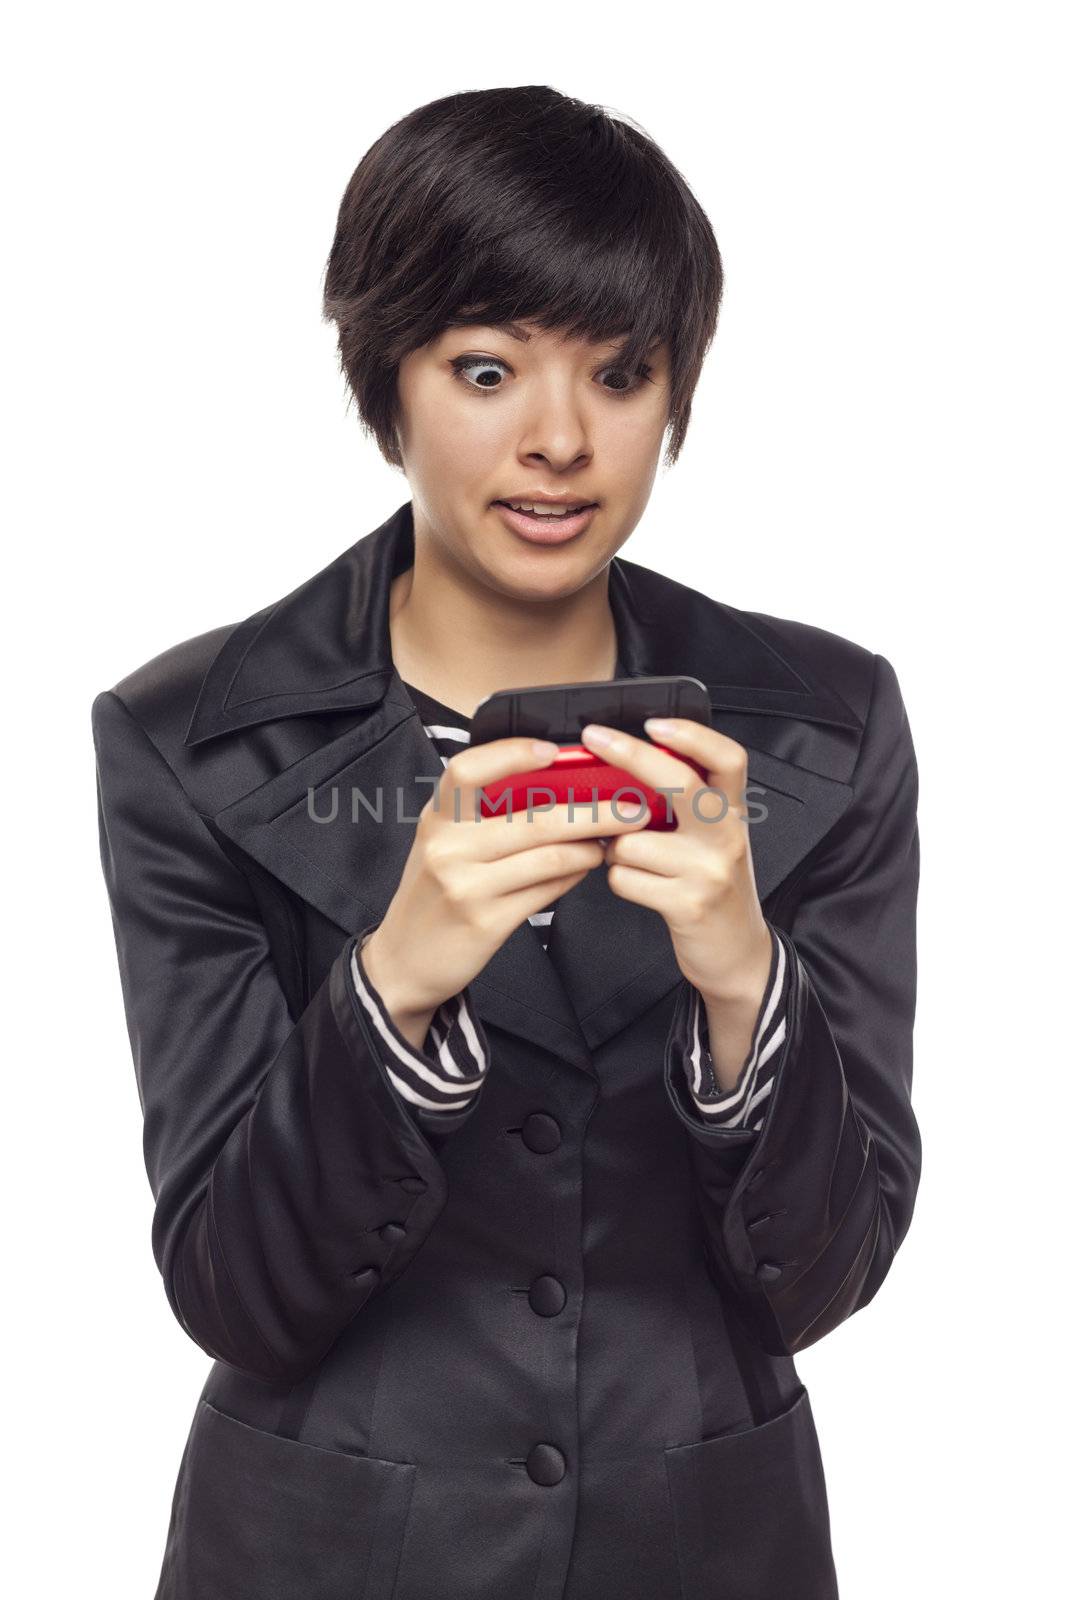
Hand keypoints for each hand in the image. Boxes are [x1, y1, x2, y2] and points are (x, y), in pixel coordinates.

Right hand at [360, 734, 648, 1023]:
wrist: (403, 961)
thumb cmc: (433, 893)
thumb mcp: (442, 845)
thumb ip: (482, 816)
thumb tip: (556, 786)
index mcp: (436, 818)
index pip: (468, 770)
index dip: (511, 754)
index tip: (554, 751)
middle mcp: (448, 848)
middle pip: (534, 819)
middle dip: (595, 810)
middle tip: (632, 806)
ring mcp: (467, 887)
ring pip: (550, 856)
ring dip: (591, 847)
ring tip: (612, 841)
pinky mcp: (487, 922)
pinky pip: (546, 890)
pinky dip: (574, 876)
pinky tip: (586, 868)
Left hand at [579, 717, 772, 1012]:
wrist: (736, 953)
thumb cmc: (710, 886)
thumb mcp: (710, 838)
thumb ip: (684, 805)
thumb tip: (624, 767)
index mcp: (732, 812)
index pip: (728, 758)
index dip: (693, 735)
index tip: (654, 722)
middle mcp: (726, 835)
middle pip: (679, 782)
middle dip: (630, 755)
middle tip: (594, 737)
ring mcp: (710, 870)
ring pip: (632, 840)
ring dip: (617, 850)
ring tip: (636, 862)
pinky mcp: (688, 904)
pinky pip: (624, 877)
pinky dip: (620, 881)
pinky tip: (639, 886)